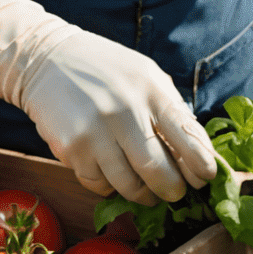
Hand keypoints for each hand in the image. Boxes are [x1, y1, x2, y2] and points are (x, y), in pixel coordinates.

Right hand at [0, 0, 215, 203]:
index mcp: (150, 88)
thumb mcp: (145, 75)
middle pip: (159, 171)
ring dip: (143, 194)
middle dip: (173, 190)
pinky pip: (100, 185)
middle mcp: (124, 109)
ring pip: (130, 186)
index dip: (202, 164)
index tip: (206, 177)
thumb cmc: (105, 69)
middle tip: (176, 193)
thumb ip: (170, 109)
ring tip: (146, 190)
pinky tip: (111, 171)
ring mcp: (95, 131)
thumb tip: (198, 153)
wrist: (46, 59)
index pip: (187, 136)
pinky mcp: (71, 148)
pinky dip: (110, 186)